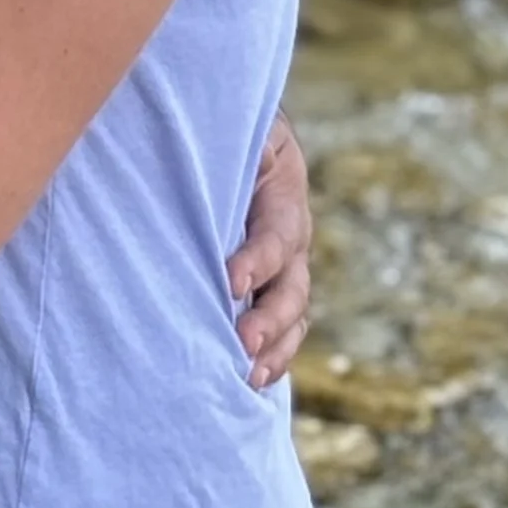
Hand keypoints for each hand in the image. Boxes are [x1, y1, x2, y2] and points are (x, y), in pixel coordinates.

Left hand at [230, 115, 311, 389]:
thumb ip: (234, 140)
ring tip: (250, 375)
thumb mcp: (239, 126)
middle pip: (292, 287)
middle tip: (241, 343)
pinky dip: (272, 356)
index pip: (276, 235)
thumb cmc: (223, 125)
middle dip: (268, 319)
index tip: (230, 282)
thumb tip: (215, 147)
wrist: (233, 130)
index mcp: (284, 193)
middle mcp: (292, 236)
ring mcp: (286, 266)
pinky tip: (252, 382)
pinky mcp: (270, 286)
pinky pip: (282, 328)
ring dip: (274, 348)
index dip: (257, 260)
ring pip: (292, 315)